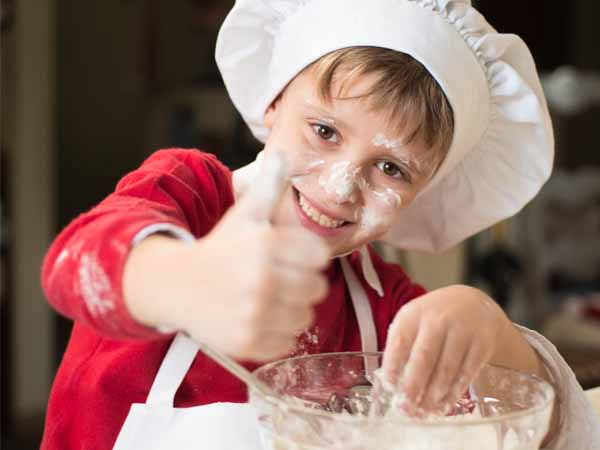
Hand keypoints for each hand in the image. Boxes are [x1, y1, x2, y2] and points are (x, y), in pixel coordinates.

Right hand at [125, 151, 329, 361]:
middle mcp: (260, 279)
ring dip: (294, 309)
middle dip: (303, 283)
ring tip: (272, 300)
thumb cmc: (219, 246)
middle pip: (318, 288)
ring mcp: (253, 313)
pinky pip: (288, 342)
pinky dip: (279, 333)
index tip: (292, 257)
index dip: (308, 256)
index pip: (320, 255)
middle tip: (281, 280)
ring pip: (306, 316)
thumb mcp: (244, 214)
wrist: (176, 285)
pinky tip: (261, 318)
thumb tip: (283, 152)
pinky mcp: (247, 342)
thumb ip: (269, 185)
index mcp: (264, 244)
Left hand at [382, 285, 510, 411]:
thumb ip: (400, 348)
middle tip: (406, 408)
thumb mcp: (413, 321)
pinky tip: (444, 404)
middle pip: (424, 358)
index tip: (390, 388)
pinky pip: (466, 374)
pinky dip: (454, 393)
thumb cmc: (434, 319)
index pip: (400, 341)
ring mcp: (461, 332)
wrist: (473, 304)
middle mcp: (437, 320)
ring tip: (424, 411)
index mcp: (414, 314)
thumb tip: (387, 386)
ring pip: (446, 369)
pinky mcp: (481, 344)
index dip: (393, 367)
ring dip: (434, 395)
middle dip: (413, 387)